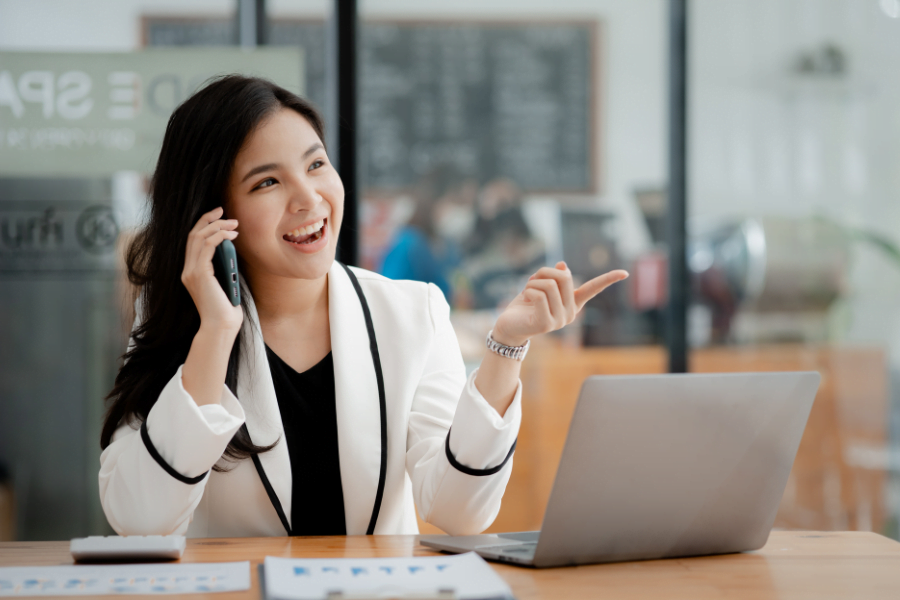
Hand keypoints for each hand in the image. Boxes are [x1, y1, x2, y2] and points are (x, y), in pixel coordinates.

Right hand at [181, 207, 242, 333]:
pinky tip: (232, 235)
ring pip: (198, 237)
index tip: (219, 215)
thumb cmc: (226, 308)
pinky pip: (207, 246)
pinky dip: (219, 236)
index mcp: (191, 272)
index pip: (193, 241)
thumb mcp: (225, 281)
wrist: (221, 327)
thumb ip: (223, 266)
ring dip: (217, 226)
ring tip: (234, 223)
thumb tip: (231, 246)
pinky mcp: (199, 274)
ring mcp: (191, 272)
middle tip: (225, 211)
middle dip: (209, 219)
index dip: (204, 224)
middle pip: (193, 234)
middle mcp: (187, 270)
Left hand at [492, 262, 628, 346]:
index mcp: (572, 303)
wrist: (509, 326)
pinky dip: (528, 291)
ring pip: (550, 285)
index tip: (624, 273)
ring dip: (533, 282)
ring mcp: (560, 320)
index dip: (608, 279)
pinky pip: (539, 295)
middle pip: (563, 277)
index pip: (593, 289)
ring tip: (527, 291)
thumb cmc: (525, 305)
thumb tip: (563, 264)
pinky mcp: (546, 324)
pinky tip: (525, 299)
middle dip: (544, 272)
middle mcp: (571, 313)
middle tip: (532, 279)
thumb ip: (553, 278)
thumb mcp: (541, 287)